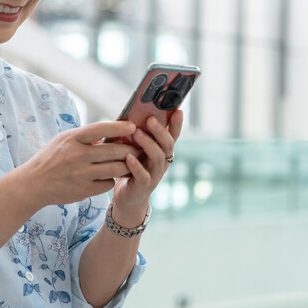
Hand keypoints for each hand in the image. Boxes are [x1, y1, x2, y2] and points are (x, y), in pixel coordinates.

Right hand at [19, 121, 140, 207]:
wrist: (33, 184)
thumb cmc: (50, 158)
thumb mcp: (63, 140)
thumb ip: (85, 137)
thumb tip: (109, 134)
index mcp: (72, 139)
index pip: (100, 129)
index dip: (119, 127)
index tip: (133, 126)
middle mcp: (77, 156)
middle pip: (114, 151)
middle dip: (131, 149)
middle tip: (140, 147)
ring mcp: (81, 175)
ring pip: (115, 169)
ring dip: (127, 165)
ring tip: (132, 162)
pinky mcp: (84, 190)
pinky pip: (108, 184)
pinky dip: (112, 179)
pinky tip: (111, 176)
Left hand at [110, 111, 183, 226]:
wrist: (129, 197)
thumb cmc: (132, 168)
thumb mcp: (138, 150)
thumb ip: (139, 135)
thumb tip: (132, 114)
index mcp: (163, 151)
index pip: (173, 135)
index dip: (177, 124)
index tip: (179, 110)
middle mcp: (163, 162)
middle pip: (167, 144)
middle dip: (160, 131)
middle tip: (150, 119)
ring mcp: (155, 174)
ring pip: (157, 158)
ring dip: (148, 144)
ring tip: (136, 133)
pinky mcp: (144, 186)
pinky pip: (143, 175)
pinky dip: (136, 166)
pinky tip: (129, 158)